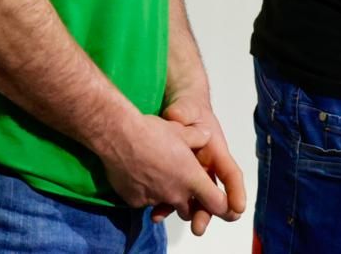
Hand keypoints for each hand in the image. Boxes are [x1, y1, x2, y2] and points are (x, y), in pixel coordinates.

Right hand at [97, 113, 226, 221]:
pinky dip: (146, 194)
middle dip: (190, 203)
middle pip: (189, 210)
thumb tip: (205, 135)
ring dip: (167, 197)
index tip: (220, 202)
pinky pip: (145, 202)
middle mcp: (175, 193)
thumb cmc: (152, 132)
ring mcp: (154, 200)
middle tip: (184, 187)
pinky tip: (141, 176)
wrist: (119, 136)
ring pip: (166, 205)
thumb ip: (198, 137)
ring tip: (160, 178)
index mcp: (191, 178)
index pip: (216, 203)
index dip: (221, 205)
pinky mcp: (135, 202)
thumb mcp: (182, 130)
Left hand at [154, 95, 246, 234]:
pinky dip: (168, 206)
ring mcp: (193, 174)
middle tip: (199, 228)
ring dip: (189, 213)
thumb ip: (184, 112)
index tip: (237, 208)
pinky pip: (175, 195)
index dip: (235, 191)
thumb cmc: (189, 108)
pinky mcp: (177, 177)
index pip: (230, 173)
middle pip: (212, 194)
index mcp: (216, 151)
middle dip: (208, 212)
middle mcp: (208, 167)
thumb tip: (178, 116)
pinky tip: (157, 213)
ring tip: (181, 225)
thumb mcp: (187, 107)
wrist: (178, 110)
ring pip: (194, 198)